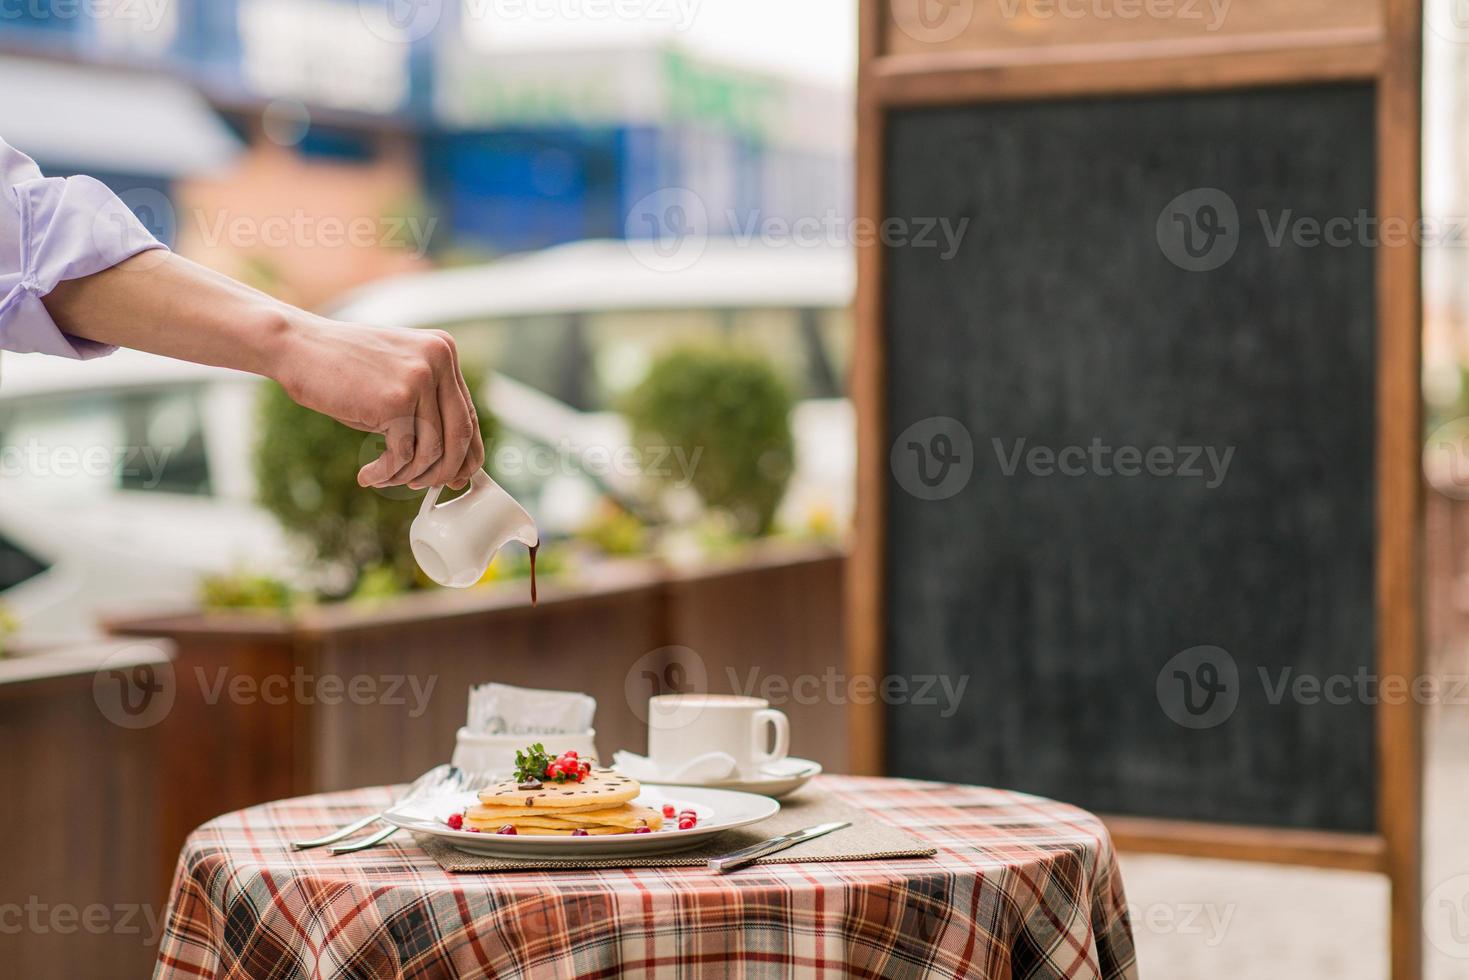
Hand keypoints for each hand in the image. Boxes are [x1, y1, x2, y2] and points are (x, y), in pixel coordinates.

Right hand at [274, 317, 484, 489]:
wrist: (297, 345)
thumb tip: (454, 466)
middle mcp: (439, 360)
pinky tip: (369, 475)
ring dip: (408, 474)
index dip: (466, 453)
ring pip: (432, 449)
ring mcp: (419, 378)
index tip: (456, 477)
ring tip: (386, 479)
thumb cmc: (342, 369)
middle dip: (443, 470)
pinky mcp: (396, 400)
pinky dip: (387, 473)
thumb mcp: (395, 379)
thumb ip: (425, 409)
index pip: (468, 414)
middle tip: (421, 486)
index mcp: (444, 351)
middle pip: (460, 434)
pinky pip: (403, 453)